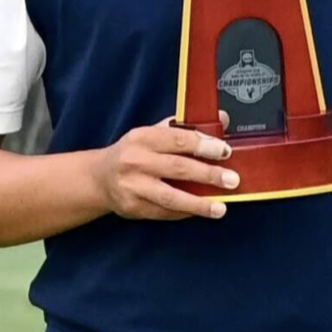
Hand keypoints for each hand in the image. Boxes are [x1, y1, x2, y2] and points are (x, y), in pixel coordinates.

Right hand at [90, 119, 237, 220]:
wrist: (99, 178)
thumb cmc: (133, 152)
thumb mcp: (152, 134)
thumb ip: (185, 128)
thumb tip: (222, 119)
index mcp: (141, 138)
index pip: (176, 139)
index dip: (202, 145)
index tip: (224, 151)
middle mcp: (134, 161)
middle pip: (177, 168)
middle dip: (208, 175)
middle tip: (232, 180)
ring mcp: (132, 187)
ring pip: (170, 197)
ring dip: (199, 203)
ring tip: (221, 208)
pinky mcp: (133, 207)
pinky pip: (164, 212)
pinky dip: (185, 212)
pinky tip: (200, 211)